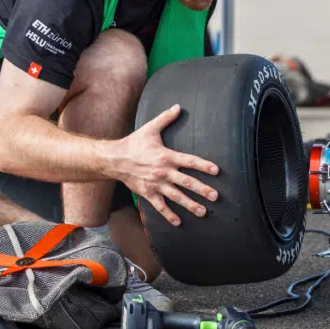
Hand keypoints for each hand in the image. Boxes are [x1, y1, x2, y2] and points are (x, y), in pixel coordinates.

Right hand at [110, 104, 218, 225]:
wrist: (113, 159)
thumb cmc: (134, 143)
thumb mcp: (150, 129)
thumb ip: (166, 118)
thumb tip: (178, 106)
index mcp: (167, 156)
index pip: (189, 161)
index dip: (203, 165)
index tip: (216, 171)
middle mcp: (163, 172)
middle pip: (186, 182)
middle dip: (202, 190)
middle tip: (215, 196)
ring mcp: (155, 184)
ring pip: (176, 197)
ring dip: (190, 205)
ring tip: (203, 212)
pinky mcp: (147, 193)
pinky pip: (160, 206)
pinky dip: (169, 215)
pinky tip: (179, 222)